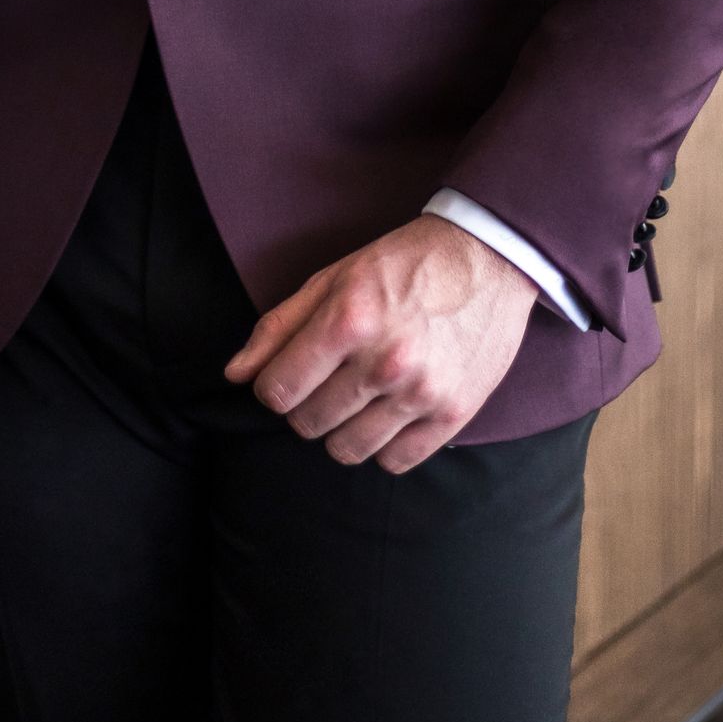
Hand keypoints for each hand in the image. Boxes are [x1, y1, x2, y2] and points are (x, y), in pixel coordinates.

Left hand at [223, 214, 537, 472]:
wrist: (487, 259)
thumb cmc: (402, 264)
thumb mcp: (332, 279)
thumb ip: (279, 327)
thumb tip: (235, 374)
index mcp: (347, 321)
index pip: (277, 391)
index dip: (272, 387)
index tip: (286, 377)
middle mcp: (384, 362)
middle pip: (308, 424)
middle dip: (304, 407)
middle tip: (326, 382)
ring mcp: (421, 392)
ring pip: (347, 450)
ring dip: (340, 430)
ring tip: (356, 399)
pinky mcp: (453, 413)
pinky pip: (395, 462)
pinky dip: (383, 446)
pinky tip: (387, 414)